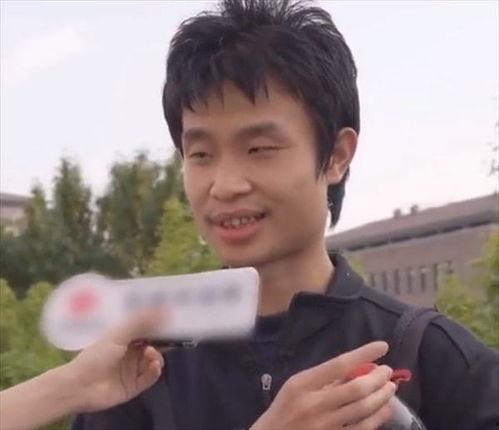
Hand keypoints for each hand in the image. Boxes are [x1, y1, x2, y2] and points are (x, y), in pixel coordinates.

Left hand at [63, 309, 165, 412]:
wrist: (79, 386)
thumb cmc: (96, 356)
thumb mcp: (117, 335)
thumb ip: (139, 323)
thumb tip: (161, 308)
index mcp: (125, 340)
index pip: (146, 331)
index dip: (158, 326)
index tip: (171, 320)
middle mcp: (131, 354)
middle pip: (153, 346)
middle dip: (162, 342)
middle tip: (170, 338)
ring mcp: (133, 371)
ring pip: (154, 361)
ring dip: (157, 356)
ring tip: (151, 354)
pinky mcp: (135, 386)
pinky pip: (151, 377)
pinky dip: (155, 371)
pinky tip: (154, 366)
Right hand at [251, 342, 395, 429]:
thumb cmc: (285, 407)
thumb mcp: (297, 385)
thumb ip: (324, 378)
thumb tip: (358, 368)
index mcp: (303, 384)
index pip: (339, 365)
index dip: (363, 354)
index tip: (382, 346)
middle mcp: (314, 404)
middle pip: (356, 388)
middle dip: (378, 378)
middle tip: (388, 371)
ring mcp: (325, 426)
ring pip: (363, 409)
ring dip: (382, 396)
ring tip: (390, 387)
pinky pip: (362, 429)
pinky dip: (378, 417)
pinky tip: (386, 409)